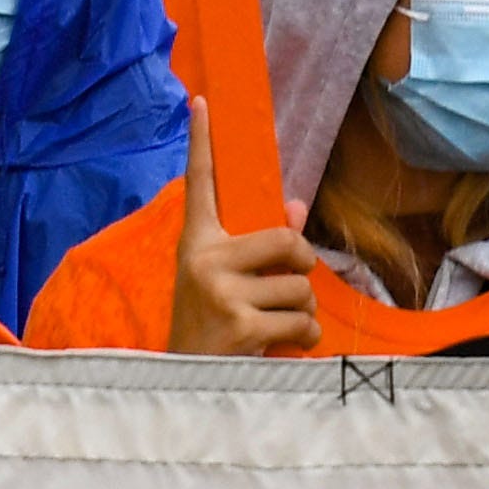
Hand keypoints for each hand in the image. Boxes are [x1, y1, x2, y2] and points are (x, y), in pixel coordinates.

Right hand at [163, 99, 317, 358]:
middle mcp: (204, 260)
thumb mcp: (224, 284)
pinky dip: (302, 339)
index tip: (202, 101)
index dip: (202, 142)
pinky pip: (301, 321)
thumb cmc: (211, 330)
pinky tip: (276, 348)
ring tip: (272, 326)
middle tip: (287, 287)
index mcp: (196, 244)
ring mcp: (220, 291)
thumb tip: (298, 206)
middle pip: (287, 238)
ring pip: (300, 286)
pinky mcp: (239, 323)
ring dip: (300, 312)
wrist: (185, 387)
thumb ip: (260, 248)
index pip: (199, 184)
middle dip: (302, 266)